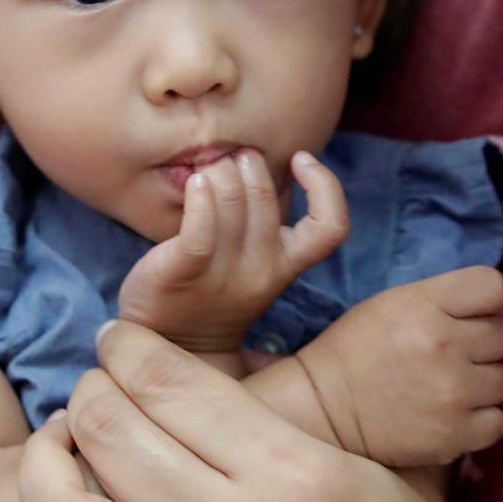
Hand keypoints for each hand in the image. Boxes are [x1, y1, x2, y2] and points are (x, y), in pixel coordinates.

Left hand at [0, 321, 502, 501]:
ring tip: (64, 447)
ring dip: (48, 464)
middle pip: (108, 426)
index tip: (127, 345)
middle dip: (93, 392)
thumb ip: (318, 404)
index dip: (131, 348)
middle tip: (106, 392)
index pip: (167, 379)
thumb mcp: (387, 469)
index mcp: (286, 472)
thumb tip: (256, 347)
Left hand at [117, 149, 346, 353]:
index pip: (331, 228)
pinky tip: (195, 184)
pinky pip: (199, 229)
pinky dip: (199, 196)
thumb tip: (258, 159)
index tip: (300, 158)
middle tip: (228, 158)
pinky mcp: (183, 272)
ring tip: (207, 170)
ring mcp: (223, 275)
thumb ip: (262, 220)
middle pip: (265, 196)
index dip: (326, 185)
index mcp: (285, 265)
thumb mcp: (252, 259)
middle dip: (246, 162)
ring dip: (219, 170)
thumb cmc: (210, 287)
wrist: (171, 343)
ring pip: (232, 200)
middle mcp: (262, 271)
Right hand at [296, 267, 502, 464]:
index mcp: (425, 306)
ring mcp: (453, 393)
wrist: (324, 411)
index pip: (492, 287)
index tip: (467, 318)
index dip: (485, 303)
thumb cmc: (357, 351)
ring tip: (447, 389)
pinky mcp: (455, 434)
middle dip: (480, 346)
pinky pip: (497, 421)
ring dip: (481, 385)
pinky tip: (451, 417)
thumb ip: (444, 300)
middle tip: (447, 358)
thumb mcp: (392, 304)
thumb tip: (494, 309)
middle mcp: (444, 346)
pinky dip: (479, 422)